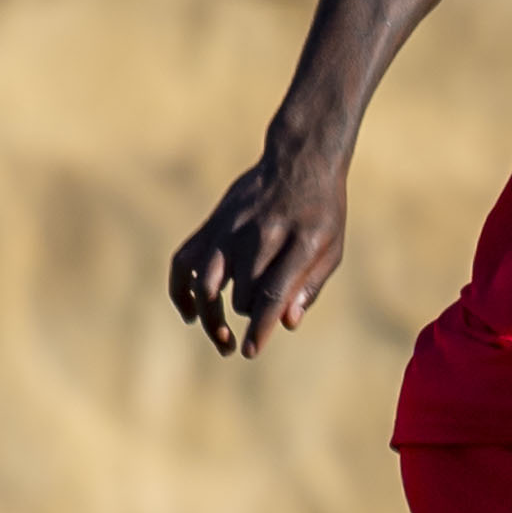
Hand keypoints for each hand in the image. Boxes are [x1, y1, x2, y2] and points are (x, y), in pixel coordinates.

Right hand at [168, 153, 348, 357]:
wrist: (298, 161)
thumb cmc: (321, 212)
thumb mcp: (331, 248)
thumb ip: (309, 287)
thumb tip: (285, 324)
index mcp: (300, 240)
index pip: (274, 291)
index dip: (261, 327)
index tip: (250, 351)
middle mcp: (261, 234)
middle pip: (242, 293)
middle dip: (248, 317)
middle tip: (256, 328)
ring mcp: (230, 228)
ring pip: (205, 283)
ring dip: (210, 317)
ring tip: (222, 338)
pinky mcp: (211, 225)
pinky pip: (181, 263)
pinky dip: (180, 292)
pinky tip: (190, 314)